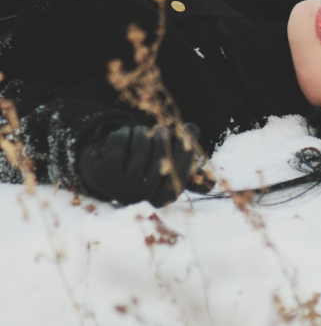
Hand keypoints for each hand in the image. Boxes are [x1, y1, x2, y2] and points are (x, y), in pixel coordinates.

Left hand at [78, 123, 201, 206]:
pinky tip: (125, 135)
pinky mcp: (103, 170)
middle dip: (165, 135)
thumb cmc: (142, 166)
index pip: (182, 171)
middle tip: (163, 127)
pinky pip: (122, 140)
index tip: (190, 127)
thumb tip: (213, 184)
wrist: (102, 168)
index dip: (188, 146)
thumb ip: (189, 169)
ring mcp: (120, 185)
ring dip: (143, 132)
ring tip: (141, 134)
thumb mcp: (167, 168)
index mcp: (161, 198)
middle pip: (163, 154)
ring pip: (142, 143)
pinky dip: (126, 132)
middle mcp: (142, 196)